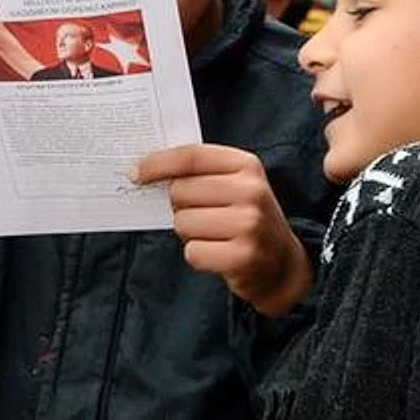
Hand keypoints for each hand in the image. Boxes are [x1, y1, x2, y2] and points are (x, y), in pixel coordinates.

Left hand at [135, 145, 312, 316]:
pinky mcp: (243, 257)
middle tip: (203, 215)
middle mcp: (251, 191)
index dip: (158, 164)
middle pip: (180, 192)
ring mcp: (249, 224)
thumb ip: (199, 173)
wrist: (282, 263)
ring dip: (190, 233)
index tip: (137, 173)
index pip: (191, 157)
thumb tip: (144, 170)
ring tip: (214, 235)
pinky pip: (192, 252)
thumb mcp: (234, 185)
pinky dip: (198, 256)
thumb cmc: (246, 217)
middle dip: (180, 206)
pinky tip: (219, 253)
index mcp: (246, 165)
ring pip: (182, 223)